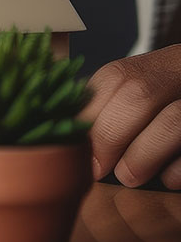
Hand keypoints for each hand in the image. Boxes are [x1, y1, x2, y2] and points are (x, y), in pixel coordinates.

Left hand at [82, 44, 180, 186]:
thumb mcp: (144, 95)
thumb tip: (72, 139)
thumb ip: (112, 108)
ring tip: (128, 176)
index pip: (114, 78)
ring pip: (172, 121)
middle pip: (140, 94)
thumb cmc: (169, 108)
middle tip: (97, 169)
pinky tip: (167, 179)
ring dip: (142, 155)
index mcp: (159, 63)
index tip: (75, 146)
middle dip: (110, 137)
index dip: (90, 115)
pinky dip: (177, 170)